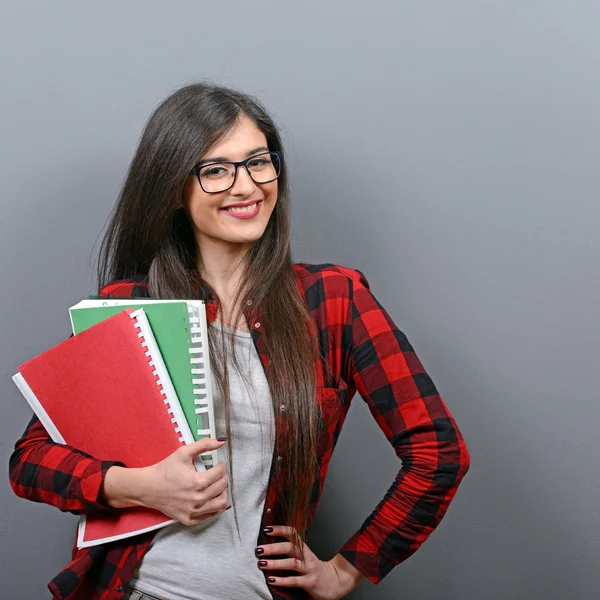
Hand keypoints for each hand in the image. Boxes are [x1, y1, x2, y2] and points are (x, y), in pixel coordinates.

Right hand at [102, 438, 229, 524]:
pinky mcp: (189, 519)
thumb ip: (204, 445)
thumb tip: (221, 442)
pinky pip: (211, 515)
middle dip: (223, 477)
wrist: (148, 487)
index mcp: (197, 482)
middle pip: (222, 487)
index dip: (222, 466)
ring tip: (218, 485)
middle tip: (219, 473)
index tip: (219, 464)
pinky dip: (215, 506)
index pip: (220, 473)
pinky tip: (212, 498)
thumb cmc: (165, 470)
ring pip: (221, 504)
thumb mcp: (183, 452)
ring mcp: (193, 511)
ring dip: (223, 492)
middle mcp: (197, 499)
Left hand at [256, 526, 362, 598]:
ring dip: (275, 563)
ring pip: (292, 563)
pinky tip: (271, 580)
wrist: (335, 583)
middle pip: (290, 547)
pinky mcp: (310, 582)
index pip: (293, 534)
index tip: (267, 529)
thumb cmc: (315, 570)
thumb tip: (271, 546)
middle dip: (273, 548)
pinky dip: (282, 580)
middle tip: (258, 549)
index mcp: (305, 549)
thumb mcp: (305, 557)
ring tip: (261, 564)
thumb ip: (293, 552)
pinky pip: (295, 580)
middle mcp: (307, 557)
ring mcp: (309, 569)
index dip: (280, 530)